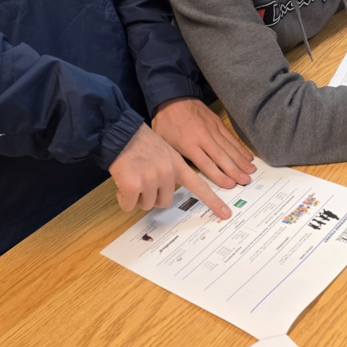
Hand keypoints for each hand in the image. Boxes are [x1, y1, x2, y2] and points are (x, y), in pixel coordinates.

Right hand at [109, 123, 232, 217]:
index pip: (200, 186)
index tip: (226, 213)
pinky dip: (123, 198)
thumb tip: (167, 193)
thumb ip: (172, 170)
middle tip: (143, 180)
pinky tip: (122, 183)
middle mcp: (167, 173)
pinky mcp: (132, 185)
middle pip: (164, 202)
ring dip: (137, 196)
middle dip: (152, 197)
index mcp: (177, 165)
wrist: (120, 133)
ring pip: (145, 205)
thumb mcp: (165, 152)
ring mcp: (150, 179)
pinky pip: (128, 205)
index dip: (213, 201)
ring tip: (133, 176)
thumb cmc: (140, 143)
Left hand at [152, 97, 254, 189]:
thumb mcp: (164, 142)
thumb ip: (176, 158)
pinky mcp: (217, 122)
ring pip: (229, 147)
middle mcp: (203, 137)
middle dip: (235, 170)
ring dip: (241, 161)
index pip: (206, 163)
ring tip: (251, 171)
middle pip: (221, 157)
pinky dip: (240, 148)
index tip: (230, 185)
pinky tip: (247, 156)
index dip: (219, 175)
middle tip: (246, 181)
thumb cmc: (166, 122)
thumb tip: (183, 175)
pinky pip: (231, 138)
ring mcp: (212, 129)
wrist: (172, 96)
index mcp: (188, 144)